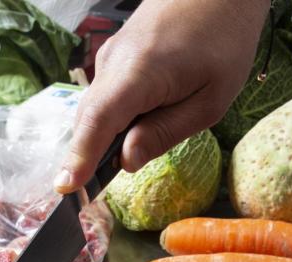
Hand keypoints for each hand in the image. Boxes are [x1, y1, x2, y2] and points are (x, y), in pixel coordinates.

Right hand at [54, 0, 269, 192]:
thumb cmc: (225, 38)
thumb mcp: (209, 101)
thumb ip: (164, 133)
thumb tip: (125, 162)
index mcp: (139, 72)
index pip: (98, 121)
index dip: (80, 158)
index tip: (65, 187)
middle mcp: (115, 62)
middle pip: (89, 120)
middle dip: (87, 157)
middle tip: (91, 193)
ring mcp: (112, 55)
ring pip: (97, 108)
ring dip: (103, 138)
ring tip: (118, 161)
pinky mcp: (117, 53)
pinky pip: (106, 95)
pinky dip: (111, 119)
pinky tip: (132, 129)